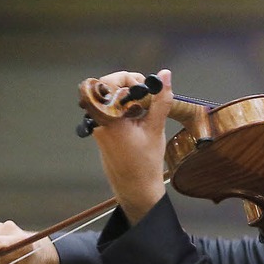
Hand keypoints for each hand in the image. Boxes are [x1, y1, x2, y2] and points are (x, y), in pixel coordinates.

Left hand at [91, 69, 172, 223]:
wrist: (135, 188)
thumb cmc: (144, 164)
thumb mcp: (156, 128)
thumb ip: (161, 99)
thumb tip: (165, 76)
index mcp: (108, 117)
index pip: (110, 82)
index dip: (128, 78)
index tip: (144, 86)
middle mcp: (98, 120)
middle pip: (108, 87)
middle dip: (129, 85)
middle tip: (147, 95)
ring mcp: (98, 125)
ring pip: (110, 98)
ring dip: (129, 97)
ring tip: (145, 109)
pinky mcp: (102, 130)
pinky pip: (110, 110)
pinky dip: (126, 108)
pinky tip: (138, 118)